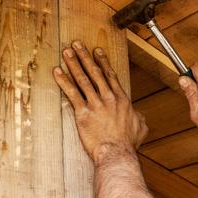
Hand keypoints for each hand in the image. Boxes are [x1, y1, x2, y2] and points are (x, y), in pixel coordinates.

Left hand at [53, 41, 147, 163]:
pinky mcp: (83, 113)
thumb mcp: (140, 128)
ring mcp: (95, 104)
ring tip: (66, 52)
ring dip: (74, 64)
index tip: (96, 51)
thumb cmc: (128, 143)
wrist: (117, 153)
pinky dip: (63, 81)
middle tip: (77, 45)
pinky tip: (57, 72)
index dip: (102, 62)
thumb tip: (139, 115)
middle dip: (85, 57)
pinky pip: (71, 94)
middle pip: (94, 73)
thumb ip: (139, 118)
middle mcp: (108, 98)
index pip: (110, 76)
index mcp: (121, 99)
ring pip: (82, 79)